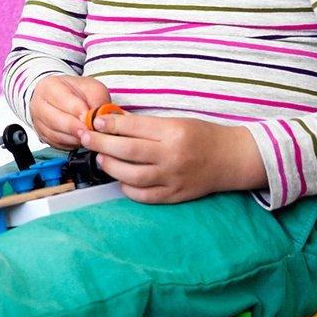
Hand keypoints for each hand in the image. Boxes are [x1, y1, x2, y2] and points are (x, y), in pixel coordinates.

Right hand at [27, 74, 119, 149]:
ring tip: (89, 136)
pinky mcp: (43, 136)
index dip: (78, 111)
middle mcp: (39, 105)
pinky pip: (57, 144)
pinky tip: (81, 140)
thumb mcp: (91, 87)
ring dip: (74, 138)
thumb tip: (98, 117)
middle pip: (56, 120)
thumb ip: (96, 100)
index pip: (62, 100)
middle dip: (76, 127)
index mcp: (49, 87)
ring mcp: (39, 122)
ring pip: (56, 135)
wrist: (62, 96)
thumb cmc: (76, 91)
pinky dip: (71, 144)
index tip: (90, 117)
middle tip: (90, 130)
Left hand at [86, 110, 266, 205]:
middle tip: (86, 138)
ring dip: (110, 167)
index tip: (95, 121)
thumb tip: (113, 123)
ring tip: (101, 159)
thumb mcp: (178, 122)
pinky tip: (121, 179)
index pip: (133, 127)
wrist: (231, 159)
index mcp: (173, 132)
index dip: (109, 124)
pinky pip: (143, 195)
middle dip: (100, 144)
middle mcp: (172, 156)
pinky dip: (127, 188)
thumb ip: (148, 125)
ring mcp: (172, 178)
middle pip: (127, 151)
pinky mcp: (174, 195)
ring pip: (131, 176)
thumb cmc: (203, 136)